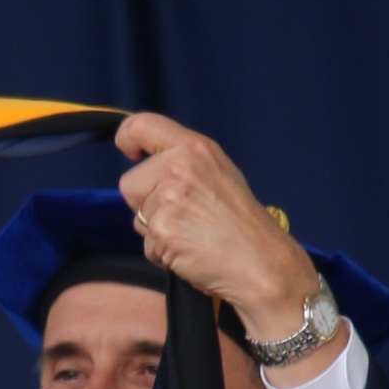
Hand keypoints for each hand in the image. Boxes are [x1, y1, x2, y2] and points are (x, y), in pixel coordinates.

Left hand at [115, 113, 334, 375]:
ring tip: (192, 236)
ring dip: (157, 232)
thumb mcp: (219, 175)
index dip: (127, 137)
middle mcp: (180, 166)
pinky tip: (189, 252)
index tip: (128, 150)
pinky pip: (146, 245)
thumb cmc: (242, 226)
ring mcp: (169, 198)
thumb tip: (149, 171)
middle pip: (130, 182)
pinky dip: (162, 254)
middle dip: (145, 203)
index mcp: (195, 148)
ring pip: (137, 217)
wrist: (260, 262)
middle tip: (183, 217)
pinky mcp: (162, 229)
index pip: (142, 126)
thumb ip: (184, 165)